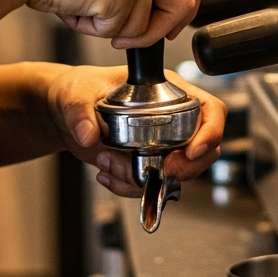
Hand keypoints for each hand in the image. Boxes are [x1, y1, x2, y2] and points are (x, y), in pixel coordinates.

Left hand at [46, 63, 226, 196]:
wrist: (66, 112)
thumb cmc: (80, 89)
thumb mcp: (76, 94)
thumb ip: (80, 112)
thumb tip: (89, 135)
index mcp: (169, 90)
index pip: (210, 108)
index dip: (211, 132)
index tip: (192, 151)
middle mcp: (173, 117)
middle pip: (204, 148)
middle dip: (183, 168)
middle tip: (156, 173)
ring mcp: (163, 142)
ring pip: (177, 173)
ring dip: (143, 179)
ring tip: (108, 163)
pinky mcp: (149, 161)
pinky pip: (153, 184)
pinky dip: (129, 187)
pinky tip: (106, 173)